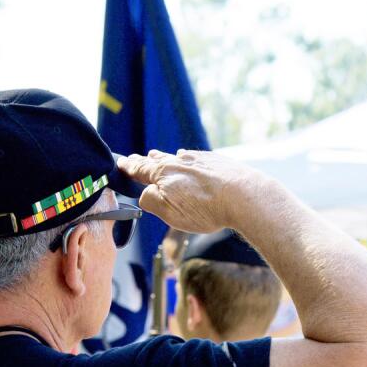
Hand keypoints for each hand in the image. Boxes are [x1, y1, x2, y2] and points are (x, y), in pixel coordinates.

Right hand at [117, 149, 271, 233]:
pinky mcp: (217, 162)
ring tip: (156, 154)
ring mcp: (200, 160)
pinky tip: (188, 157)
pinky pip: (196, 157)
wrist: (244, 196)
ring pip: (176, 157)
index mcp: (164, 173)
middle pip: (158, 160)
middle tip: (135, 158)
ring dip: (165, 157)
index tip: (121, 162)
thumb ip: (152, 201)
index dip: (129, 167)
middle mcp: (180, 161)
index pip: (141, 169)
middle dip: (144, 161)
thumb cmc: (206, 208)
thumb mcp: (169, 212)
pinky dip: (187, 158)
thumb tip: (145, 193)